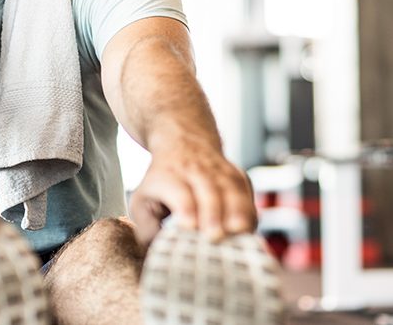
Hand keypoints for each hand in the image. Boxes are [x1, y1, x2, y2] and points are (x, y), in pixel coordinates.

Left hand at [129, 136, 256, 247]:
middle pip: (208, 191)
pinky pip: (246, 190)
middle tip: (216, 236)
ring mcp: (219, 170)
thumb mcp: (142, 199)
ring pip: (231, 188)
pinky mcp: (236, 173)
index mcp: (168, 176)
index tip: (189, 226)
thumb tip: (158, 252)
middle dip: (213, 214)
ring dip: (237, 210)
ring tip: (240, 231)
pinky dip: (250, 208)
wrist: (183, 140)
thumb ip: (146, 228)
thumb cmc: (162, 181)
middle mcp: (195, 170)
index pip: (179, 193)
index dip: (186, 209)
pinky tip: (250, 227)